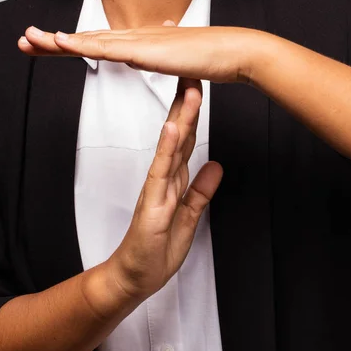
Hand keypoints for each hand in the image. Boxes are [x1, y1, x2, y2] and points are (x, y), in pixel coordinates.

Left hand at [18, 23, 263, 82]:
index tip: (46, 47)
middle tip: (24, 41)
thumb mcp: (175, 59)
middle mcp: (134, 37)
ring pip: (91, 39)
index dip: (70, 44)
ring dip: (58, 40)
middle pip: (86, 38)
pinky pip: (109, 48)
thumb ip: (158, 56)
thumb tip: (147, 53)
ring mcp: (139, 41)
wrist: (233, 53)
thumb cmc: (209, 58)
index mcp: (139, 42)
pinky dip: (83, 44)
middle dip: (52, 41)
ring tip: (30, 39)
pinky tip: (62, 42)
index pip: (97, 42)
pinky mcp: (147, 50)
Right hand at [106, 77, 222, 299]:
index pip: (185, 140)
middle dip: (188, 104)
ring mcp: (156, 188)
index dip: (194, 114)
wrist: (135, 277)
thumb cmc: (156, 249)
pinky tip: (170, 127)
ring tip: (189, 90)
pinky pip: (160, 171)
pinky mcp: (152, 202)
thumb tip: (215, 166)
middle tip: (194, 73)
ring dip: (181, 117)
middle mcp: (164, 178)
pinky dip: (165, 148)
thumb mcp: (189, 217)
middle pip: (178, 135)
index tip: (200, 88)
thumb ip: (200, 191)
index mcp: (173, 180)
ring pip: (170, 146)